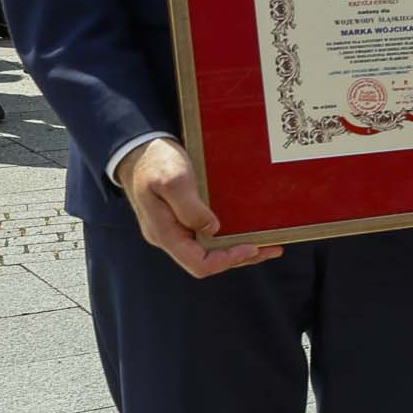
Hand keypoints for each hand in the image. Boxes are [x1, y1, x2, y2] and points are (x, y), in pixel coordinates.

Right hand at [116, 138, 280, 278]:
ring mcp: (176, 229)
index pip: (198, 264)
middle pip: (208, 261)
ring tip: (269, 245)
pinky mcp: (183, 219)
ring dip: (240, 250)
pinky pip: (208, 236)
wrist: (140, 149)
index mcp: (165, 234)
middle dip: (241, 257)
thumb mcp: (173, 181)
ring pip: (210, 250)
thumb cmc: (155, 162)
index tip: (252, 247)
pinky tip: (248, 231)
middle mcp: (170, 237)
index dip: (227, 261)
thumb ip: (190, 207)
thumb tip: (212, 229)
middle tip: (272, 248)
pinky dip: (230, 237)